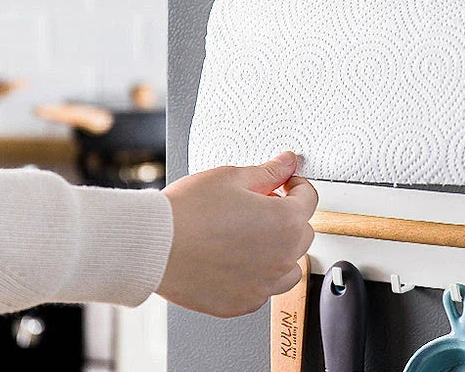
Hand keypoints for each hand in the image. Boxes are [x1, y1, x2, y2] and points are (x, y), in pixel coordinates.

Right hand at [157, 152, 317, 316]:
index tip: (284, 182)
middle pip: (302, 233)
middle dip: (287, 215)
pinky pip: (264, 288)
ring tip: (251, 234)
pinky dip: (258, 273)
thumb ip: (268, 171)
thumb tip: (287, 162)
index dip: (296, 184)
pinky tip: (236, 257)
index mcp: (285, 222)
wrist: (154, 245)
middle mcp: (281, 258)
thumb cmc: (189, 211)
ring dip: (279, 249)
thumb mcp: (233, 177)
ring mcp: (263, 285)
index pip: (309, 199)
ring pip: (289, 266)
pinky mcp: (242, 303)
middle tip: (260, 204)